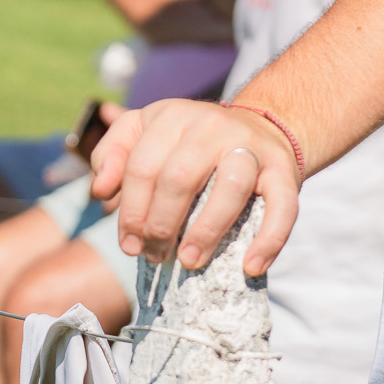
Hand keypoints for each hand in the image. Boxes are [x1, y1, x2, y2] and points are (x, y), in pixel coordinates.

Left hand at [90, 97, 300, 276]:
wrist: (263, 124)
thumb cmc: (192, 140)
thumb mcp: (147, 130)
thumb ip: (114, 153)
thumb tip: (100, 191)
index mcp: (174, 117)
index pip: (142, 167)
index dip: (130, 212)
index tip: (130, 246)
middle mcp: (213, 125)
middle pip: (180, 178)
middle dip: (161, 226)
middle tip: (156, 256)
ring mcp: (251, 145)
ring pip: (230, 186)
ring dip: (206, 232)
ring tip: (190, 261)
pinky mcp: (283, 169)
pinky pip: (282, 204)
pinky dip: (270, 239)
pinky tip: (251, 266)